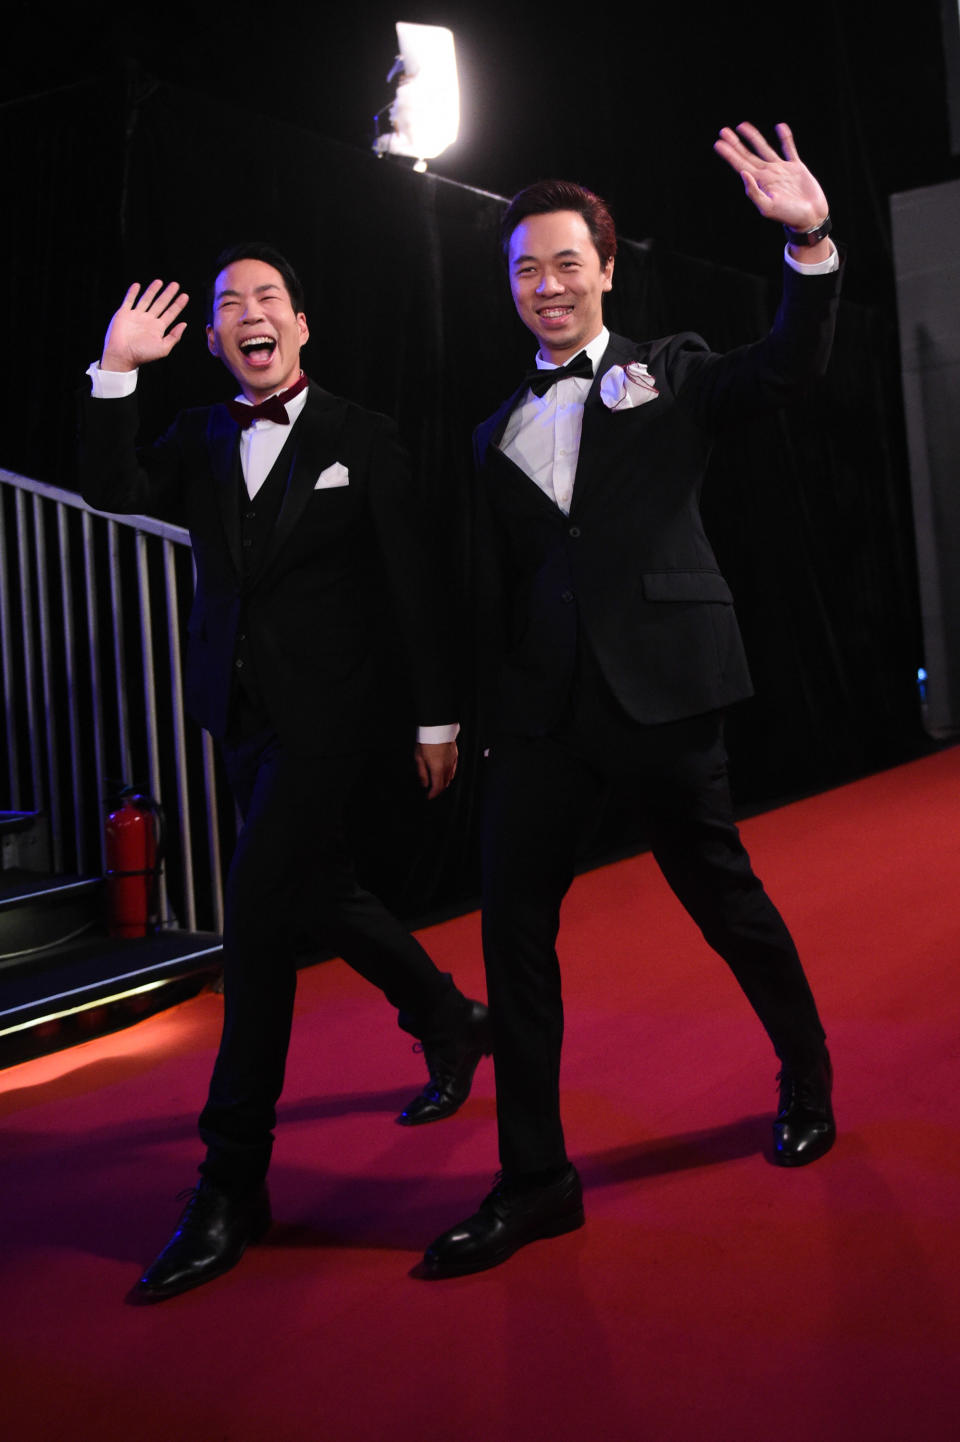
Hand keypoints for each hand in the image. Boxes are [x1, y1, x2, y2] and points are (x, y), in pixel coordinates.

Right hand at [100, 279, 188, 372]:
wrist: (122, 355)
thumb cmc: (142, 355)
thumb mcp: (163, 348)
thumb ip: (174, 336)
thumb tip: (184, 324)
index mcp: (158, 328)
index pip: (171, 313)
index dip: (178, 304)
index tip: (185, 296)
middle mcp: (148, 321)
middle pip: (160, 304)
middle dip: (168, 294)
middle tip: (176, 284)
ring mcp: (136, 316)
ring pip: (146, 300)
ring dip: (152, 290)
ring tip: (160, 282)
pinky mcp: (124, 314)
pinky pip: (129, 300)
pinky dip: (132, 293)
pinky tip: (137, 285)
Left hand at [414, 740, 457, 799]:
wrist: (437, 728)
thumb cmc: (427, 742)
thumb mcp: (419, 759)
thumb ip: (422, 773)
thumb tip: (424, 784)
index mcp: (437, 770)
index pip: (437, 787)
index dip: (433, 794)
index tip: (429, 797)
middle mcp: (447, 768)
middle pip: (444, 784)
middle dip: (438, 790)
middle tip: (431, 791)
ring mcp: (452, 762)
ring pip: (449, 777)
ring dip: (443, 783)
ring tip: (437, 784)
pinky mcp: (455, 756)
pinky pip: (453, 769)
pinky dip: (449, 775)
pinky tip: (447, 775)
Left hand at [714, 122, 828, 233]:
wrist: (810, 218)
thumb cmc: (789, 216)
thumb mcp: (768, 207)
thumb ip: (754, 192)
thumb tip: (743, 173)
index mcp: (760, 183)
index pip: (740, 165)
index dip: (729, 154)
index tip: (718, 143)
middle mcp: (768, 174)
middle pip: (748, 155)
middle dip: (736, 144)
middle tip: (723, 131)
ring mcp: (781, 170)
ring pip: (764, 149)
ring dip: (754, 137)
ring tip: (742, 126)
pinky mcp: (796, 168)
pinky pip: (789, 149)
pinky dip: (785, 138)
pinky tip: (780, 127)